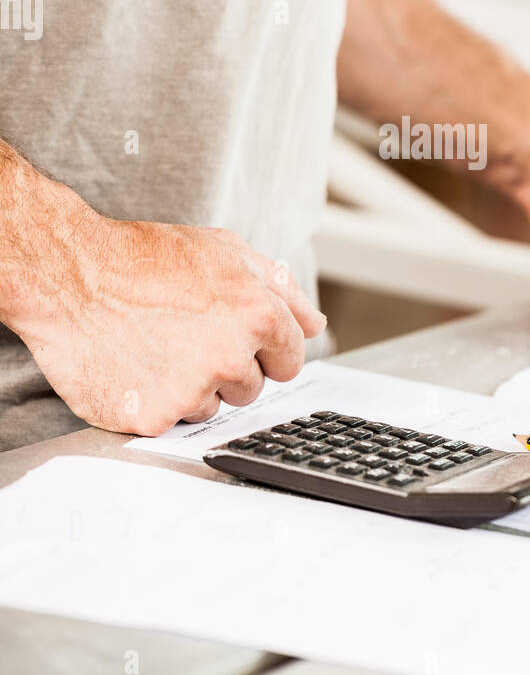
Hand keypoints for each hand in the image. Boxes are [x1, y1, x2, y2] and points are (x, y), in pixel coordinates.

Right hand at [7, 203, 325, 434]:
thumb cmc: (146, 260)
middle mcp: (230, 356)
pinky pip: (172, 423)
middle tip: (184, 336)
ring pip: (212, 407)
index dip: (263, 349)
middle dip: (227, 369)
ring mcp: (192, 390)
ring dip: (191, 387)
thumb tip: (314, 325)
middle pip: (252, 388)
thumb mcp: (226, 252)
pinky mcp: (154, 418)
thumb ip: (282, 290)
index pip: (290, 360)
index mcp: (258, 314)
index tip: (233, 338)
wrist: (70, 276)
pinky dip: (155, 402)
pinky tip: (136, 367)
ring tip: (156, 347)